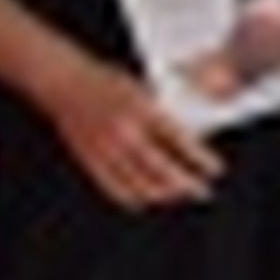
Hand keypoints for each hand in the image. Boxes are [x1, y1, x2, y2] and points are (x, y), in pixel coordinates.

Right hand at [44, 51, 222, 208]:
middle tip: (203, 191)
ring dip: (165, 194)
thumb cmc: (103, 81)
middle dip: (189, 185)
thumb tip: (187, 140)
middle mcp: (125, 132)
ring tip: (176, 194)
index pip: (180, 141)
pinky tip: (146, 197)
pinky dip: (135, 197)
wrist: (64, 82)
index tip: (215, 169)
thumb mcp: (139, 89)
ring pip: (142, 185)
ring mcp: (106, 150)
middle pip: (164, 170)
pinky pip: (117, 189)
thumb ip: (159, 114)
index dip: (202, 159)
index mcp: (140, 109)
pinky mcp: (91, 160)